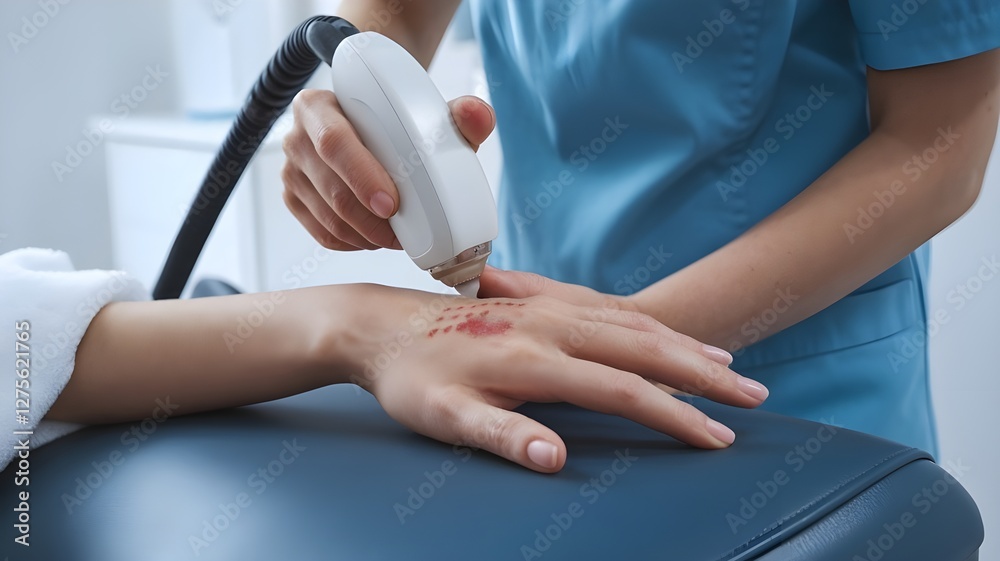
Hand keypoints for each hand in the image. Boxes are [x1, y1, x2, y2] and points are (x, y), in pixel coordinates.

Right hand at [281, 89, 495, 249]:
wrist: (375, 125)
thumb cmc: (399, 121)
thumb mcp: (430, 112)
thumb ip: (461, 112)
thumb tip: (478, 116)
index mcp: (319, 106)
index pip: (333, 142)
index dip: (361, 176)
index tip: (392, 203)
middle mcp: (297, 137)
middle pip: (329, 187)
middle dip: (368, 219)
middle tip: (402, 233)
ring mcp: (291, 172)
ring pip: (326, 216)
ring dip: (364, 235)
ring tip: (396, 237)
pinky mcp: (295, 200)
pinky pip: (323, 233)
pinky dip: (353, 243)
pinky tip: (376, 239)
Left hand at [336, 284, 769, 473]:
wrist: (379, 324)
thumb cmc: (410, 377)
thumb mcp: (442, 416)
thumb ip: (501, 434)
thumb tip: (555, 459)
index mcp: (534, 359)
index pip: (623, 390)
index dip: (675, 417)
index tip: (716, 438)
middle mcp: (551, 327)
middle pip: (646, 349)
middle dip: (705, 376)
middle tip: (754, 397)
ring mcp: (549, 310)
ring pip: (636, 324)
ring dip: (687, 346)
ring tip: (731, 366)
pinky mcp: (542, 303)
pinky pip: (613, 309)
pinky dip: (652, 324)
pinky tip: (668, 335)